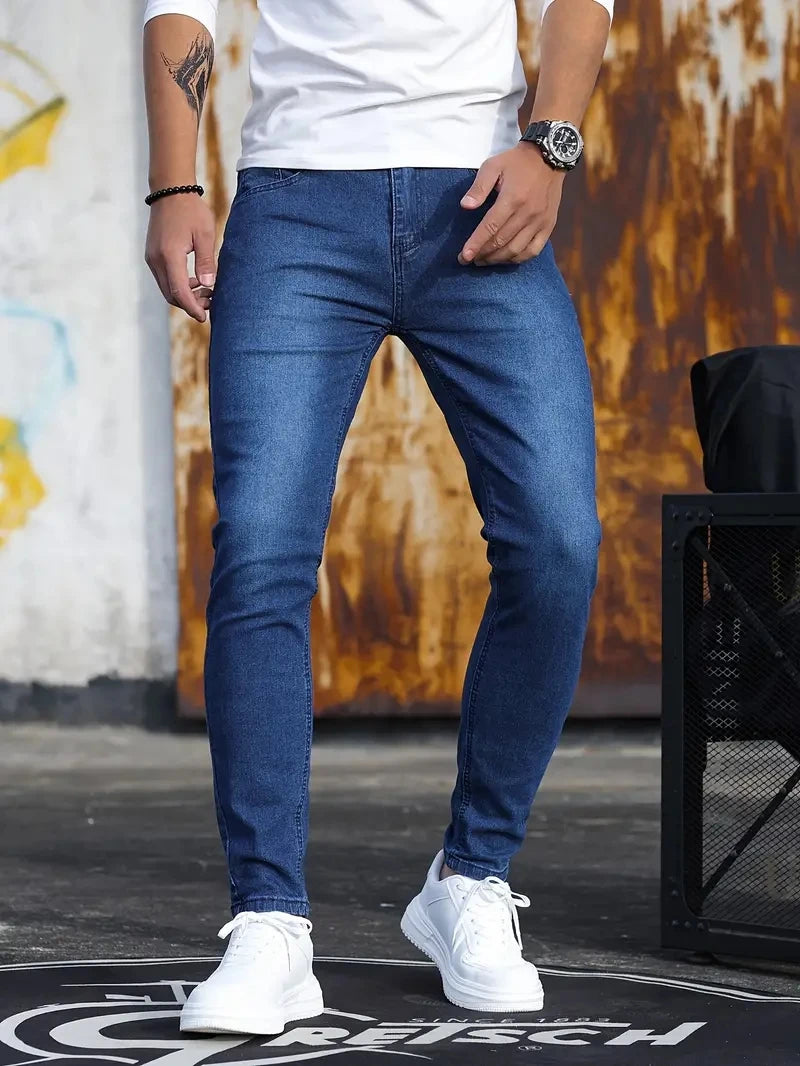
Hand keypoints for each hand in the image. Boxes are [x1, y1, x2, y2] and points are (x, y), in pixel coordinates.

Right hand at [144, 194, 216, 321]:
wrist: (170, 190)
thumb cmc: (191, 210)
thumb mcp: (204, 234)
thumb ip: (206, 261)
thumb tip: (208, 285)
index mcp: (169, 256)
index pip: (179, 292)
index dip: (192, 307)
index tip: (204, 317)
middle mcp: (156, 260)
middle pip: (171, 295)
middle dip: (190, 304)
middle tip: (211, 302)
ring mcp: (151, 258)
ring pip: (166, 289)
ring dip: (184, 296)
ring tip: (206, 291)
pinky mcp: (152, 255)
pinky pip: (164, 279)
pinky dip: (178, 286)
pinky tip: (194, 281)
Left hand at [458, 143, 564, 265]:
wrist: (550, 157)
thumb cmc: (517, 162)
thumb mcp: (493, 166)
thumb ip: (479, 187)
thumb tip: (465, 206)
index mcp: (512, 199)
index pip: (490, 228)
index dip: (475, 244)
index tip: (463, 257)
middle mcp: (527, 213)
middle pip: (501, 242)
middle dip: (482, 254)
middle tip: (470, 259)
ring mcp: (540, 221)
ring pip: (516, 250)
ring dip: (497, 259)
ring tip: (484, 260)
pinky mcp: (549, 226)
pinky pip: (533, 250)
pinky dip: (518, 259)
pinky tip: (506, 259)